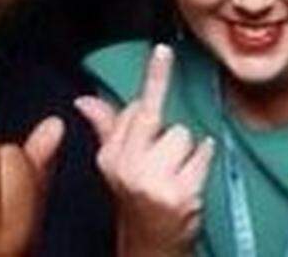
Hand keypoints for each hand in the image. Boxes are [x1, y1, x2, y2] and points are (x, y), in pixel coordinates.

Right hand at [74, 45, 213, 256]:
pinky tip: (191, 179)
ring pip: (185, 134)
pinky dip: (203, 161)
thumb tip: (83, 100)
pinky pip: (204, 153)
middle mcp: (127, 166)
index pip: (136, 107)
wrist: (152, 241)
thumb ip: (107, 126)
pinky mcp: (181, 193)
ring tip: (177, 174)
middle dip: (165, 130)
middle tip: (164, 154)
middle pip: (158, 116)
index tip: (163, 50)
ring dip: (188, 152)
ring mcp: (153, 181)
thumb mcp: (116, 163)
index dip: (155, 84)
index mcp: (110, 155)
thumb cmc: (139, 194)